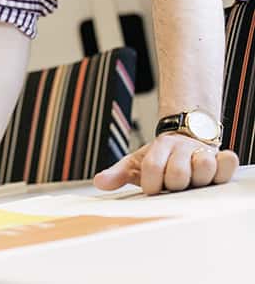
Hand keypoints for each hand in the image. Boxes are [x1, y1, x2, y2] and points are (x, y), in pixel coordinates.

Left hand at [94, 132, 238, 193]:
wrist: (184, 138)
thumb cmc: (159, 158)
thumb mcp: (136, 163)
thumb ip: (118, 174)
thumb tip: (99, 182)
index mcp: (159, 148)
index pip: (152, 169)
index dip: (151, 184)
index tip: (152, 188)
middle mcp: (181, 149)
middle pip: (177, 174)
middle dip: (172, 184)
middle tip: (173, 185)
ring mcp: (202, 153)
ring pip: (203, 167)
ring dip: (196, 180)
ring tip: (191, 182)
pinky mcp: (220, 160)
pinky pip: (227, 161)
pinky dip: (224, 165)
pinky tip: (216, 170)